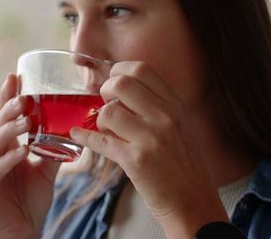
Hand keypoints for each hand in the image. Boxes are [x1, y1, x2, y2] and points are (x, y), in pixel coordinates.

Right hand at [0, 74, 59, 238]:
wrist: (22, 233)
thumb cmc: (30, 201)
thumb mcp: (45, 170)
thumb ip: (52, 150)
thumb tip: (69, 128)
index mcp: (1, 149)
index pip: (3, 118)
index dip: (7, 97)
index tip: (15, 75)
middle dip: (9, 110)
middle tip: (25, 97)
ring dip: (8, 132)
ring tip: (25, 120)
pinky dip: (6, 162)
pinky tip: (21, 152)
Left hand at [70, 62, 227, 237]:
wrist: (194, 202)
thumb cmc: (186, 166)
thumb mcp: (181, 127)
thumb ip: (158, 108)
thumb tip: (123, 93)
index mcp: (176, 106)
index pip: (142, 69)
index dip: (119, 70)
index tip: (112, 79)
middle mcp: (165, 117)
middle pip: (121, 83)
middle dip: (105, 89)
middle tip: (104, 101)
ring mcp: (150, 138)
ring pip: (108, 112)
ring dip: (99, 118)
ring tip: (104, 127)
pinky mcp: (136, 161)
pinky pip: (101, 142)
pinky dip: (84, 137)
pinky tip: (77, 135)